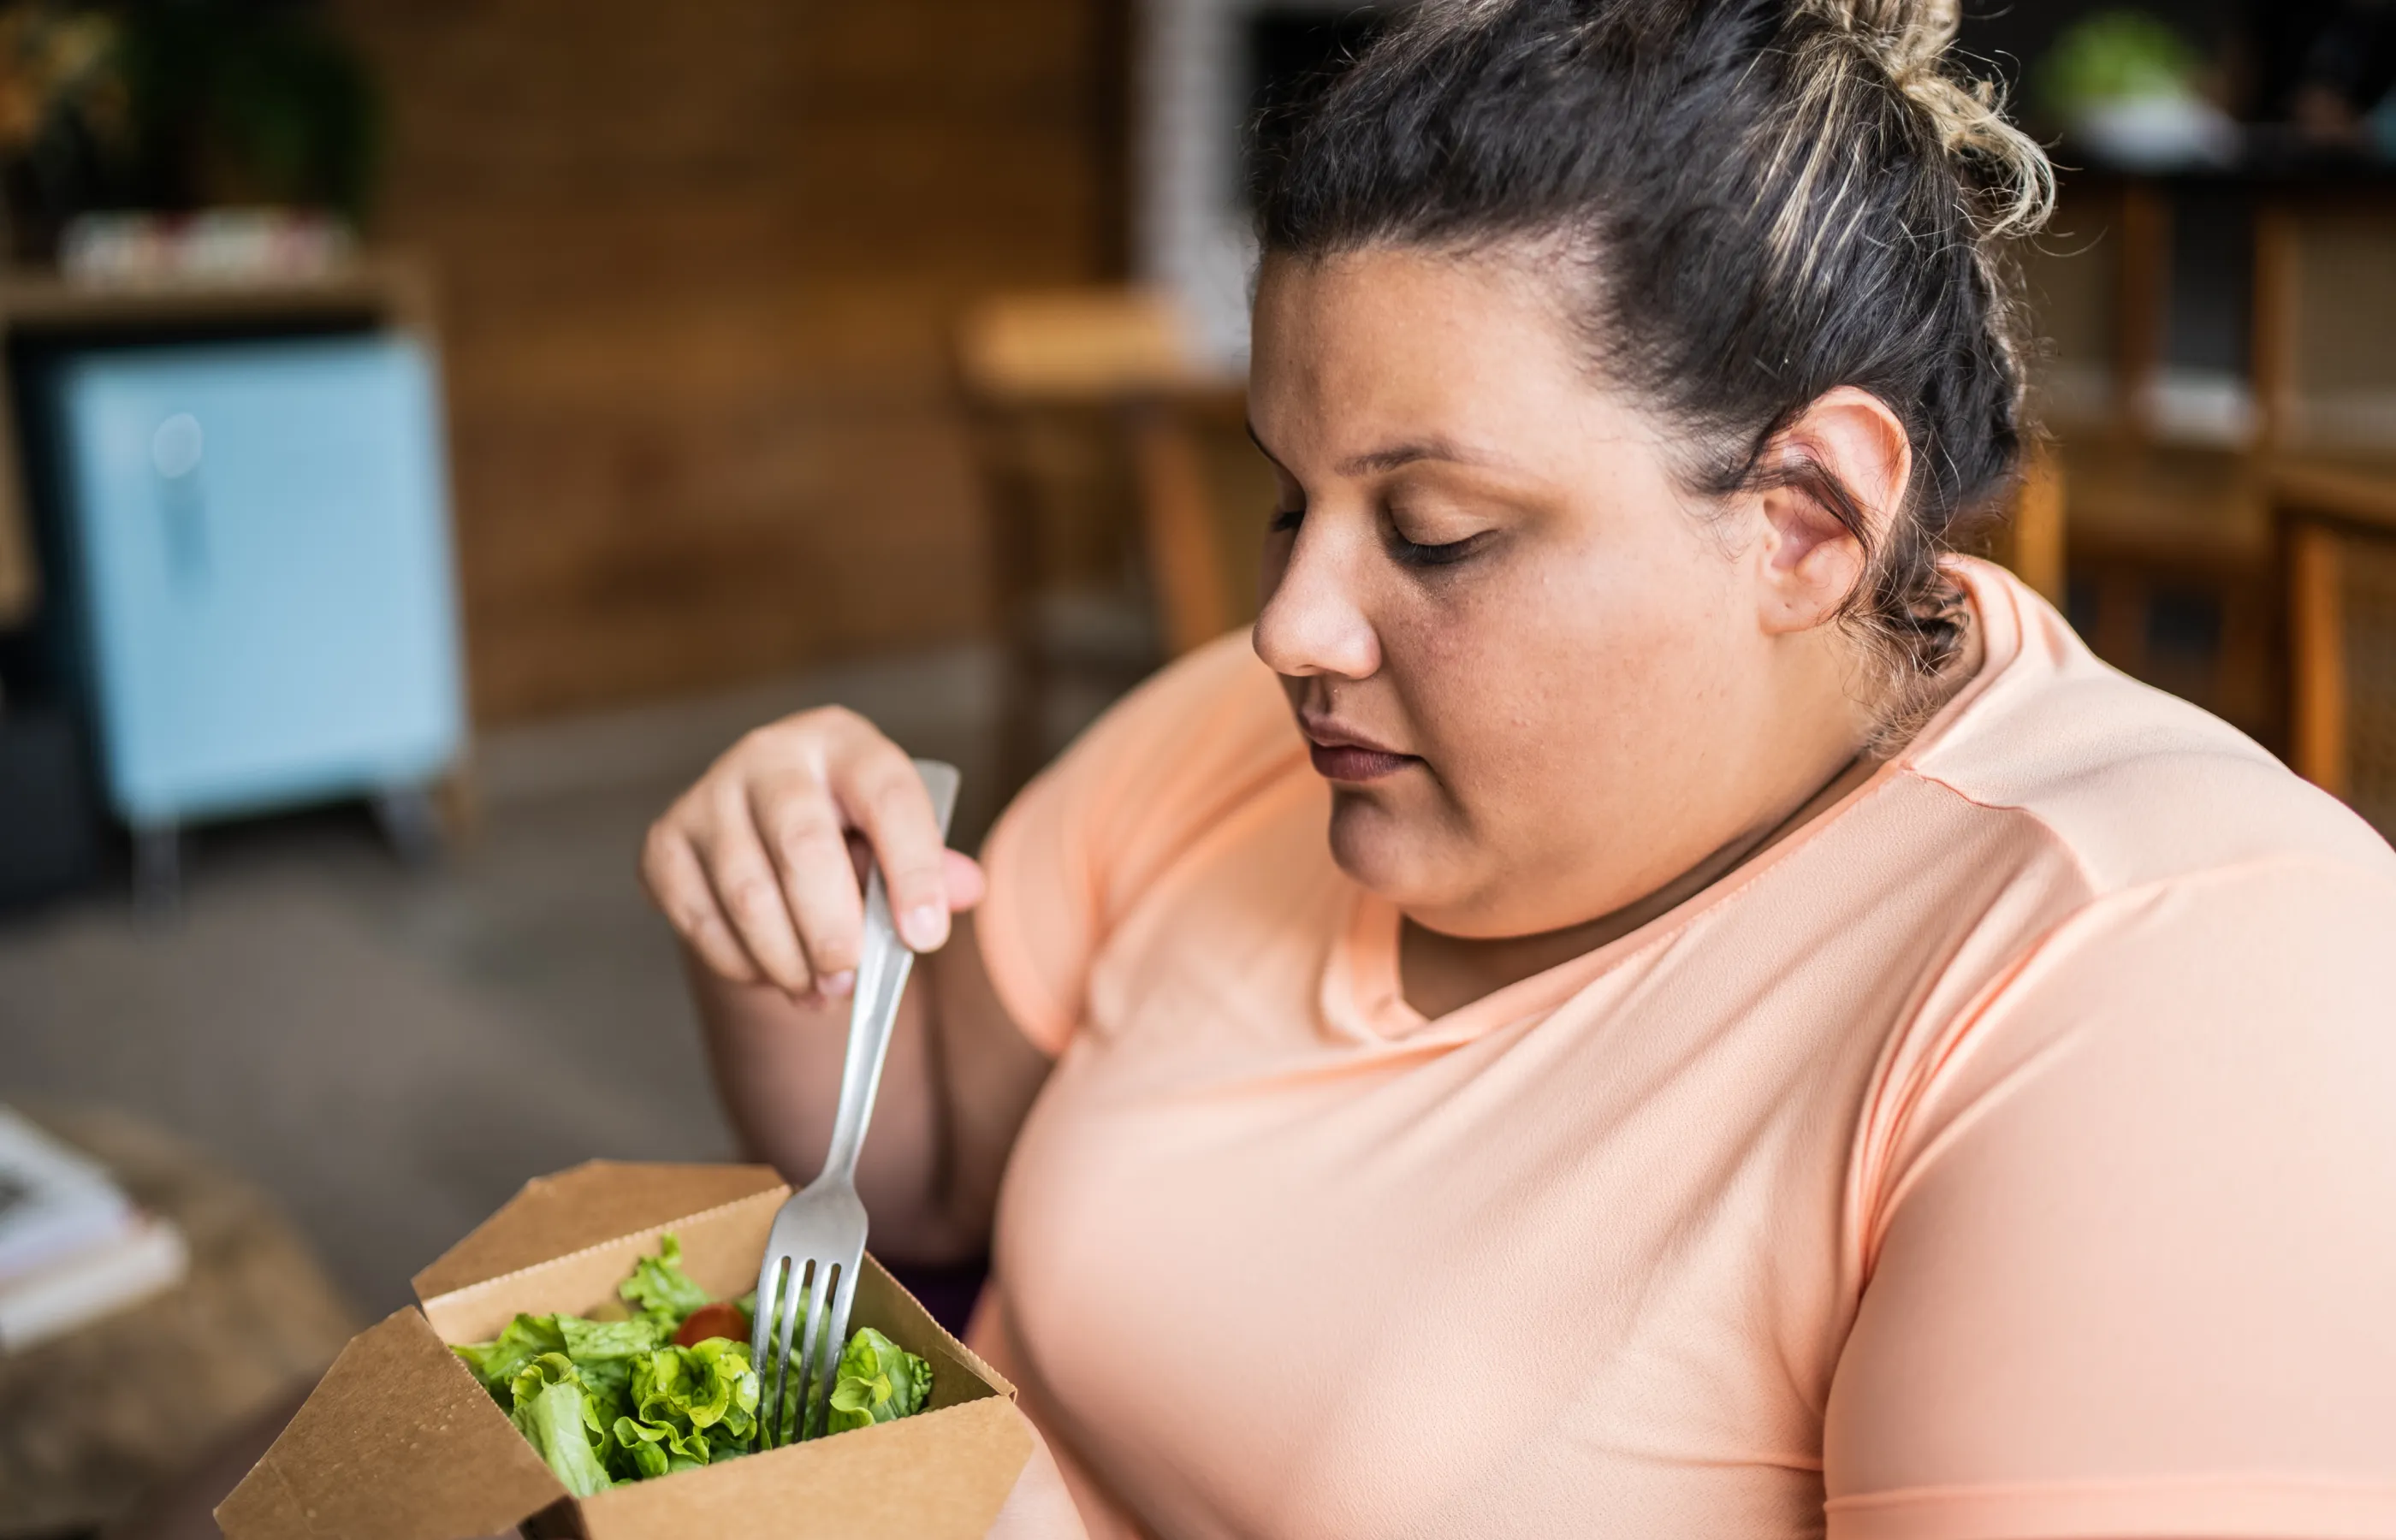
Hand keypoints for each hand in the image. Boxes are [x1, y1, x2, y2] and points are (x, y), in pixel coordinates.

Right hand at [641, 707, 984, 999]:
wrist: (763, 831)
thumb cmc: (847, 835)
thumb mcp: (897, 839)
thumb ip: (934, 868)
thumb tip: (967, 889)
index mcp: (843, 742)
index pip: (887, 796)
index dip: (912, 869)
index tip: (926, 938)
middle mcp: (770, 755)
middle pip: (803, 845)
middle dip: (834, 929)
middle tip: (853, 979)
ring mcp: (708, 795)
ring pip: (749, 895)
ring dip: (790, 961)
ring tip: (823, 992)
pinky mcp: (665, 844)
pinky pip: (701, 922)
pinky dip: (744, 966)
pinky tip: (776, 974)